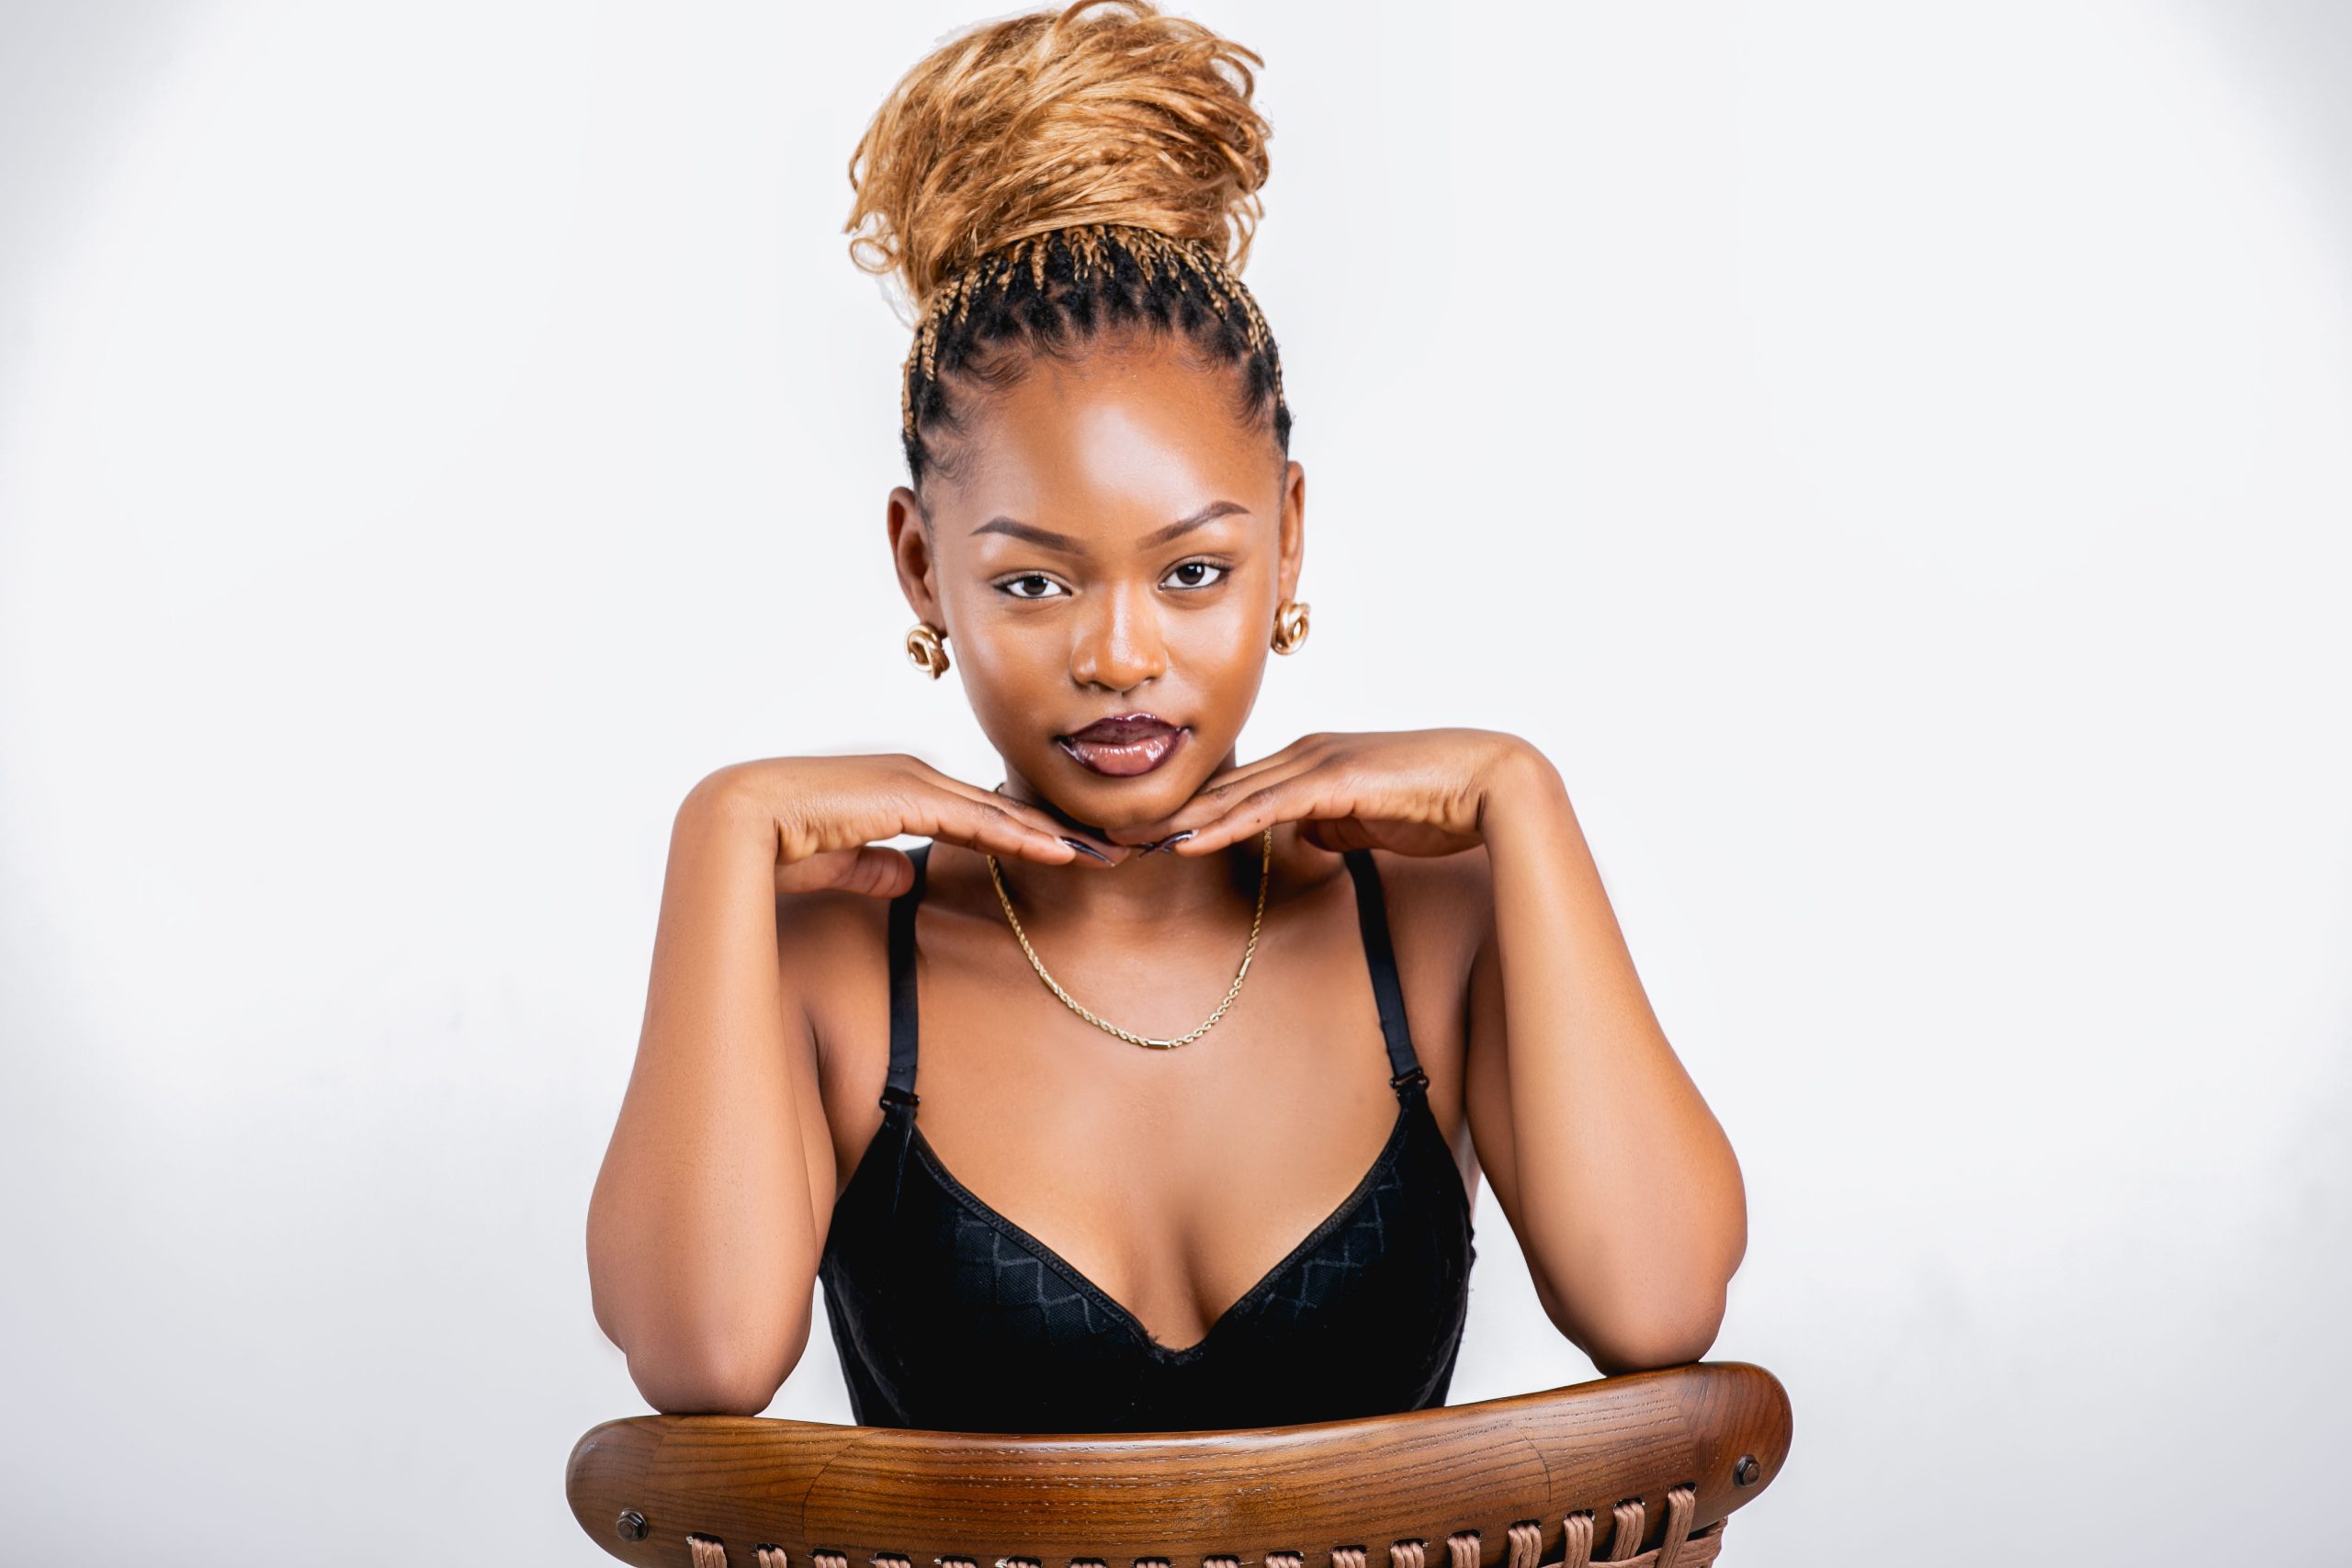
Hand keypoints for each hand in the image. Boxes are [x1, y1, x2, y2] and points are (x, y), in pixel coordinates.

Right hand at [689, 754, 1129, 896]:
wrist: (731, 825)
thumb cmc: (772, 850)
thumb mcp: (837, 863)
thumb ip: (871, 865)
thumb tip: (904, 874)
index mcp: (896, 789)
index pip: (977, 814)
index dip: (1027, 832)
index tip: (1074, 853)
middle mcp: (910, 776)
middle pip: (1000, 807)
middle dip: (1058, 830)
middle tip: (1114, 850)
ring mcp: (909, 780)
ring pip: (998, 812)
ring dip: (1055, 835)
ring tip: (1107, 855)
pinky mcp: (904, 794)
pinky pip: (975, 820)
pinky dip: (1021, 835)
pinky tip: (1061, 852)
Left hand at [1105, 729, 1537, 858]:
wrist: (1492, 783)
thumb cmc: (1440, 802)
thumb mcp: (1369, 820)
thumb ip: (1331, 824)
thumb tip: (1302, 838)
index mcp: (1312, 760)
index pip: (1237, 788)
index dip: (1188, 811)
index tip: (1143, 832)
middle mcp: (1306, 753)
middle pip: (1220, 787)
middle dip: (1165, 813)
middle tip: (1111, 836)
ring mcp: (1318, 763)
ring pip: (1231, 796)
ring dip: (1178, 822)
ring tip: (1129, 844)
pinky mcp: (1334, 781)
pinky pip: (1265, 808)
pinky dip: (1222, 826)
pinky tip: (1186, 843)